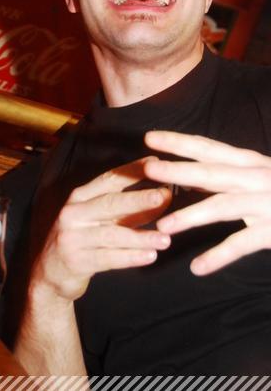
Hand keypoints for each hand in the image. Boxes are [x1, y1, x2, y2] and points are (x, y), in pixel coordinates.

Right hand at [30, 158, 171, 302]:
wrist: (51, 273)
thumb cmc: (83, 240)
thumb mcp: (101, 219)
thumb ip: (129, 209)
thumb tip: (163, 197)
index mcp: (80, 197)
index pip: (109, 179)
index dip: (132, 171)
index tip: (156, 163)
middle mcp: (74, 213)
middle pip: (110, 203)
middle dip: (139, 198)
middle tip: (164, 195)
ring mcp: (72, 237)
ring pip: (112, 234)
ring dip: (141, 236)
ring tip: (165, 238)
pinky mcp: (76, 261)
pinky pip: (108, 258)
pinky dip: (131, 257)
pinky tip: (150, 256)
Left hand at [144, 130, 270, 275]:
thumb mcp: (256, 175)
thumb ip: (227, 174)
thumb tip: (189, 177)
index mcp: (250, 163)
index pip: (210, 148)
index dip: (180, 142)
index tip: (150, 138)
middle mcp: (257, 178)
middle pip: (212, 172)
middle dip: (179, 170)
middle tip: (148, 169)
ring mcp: (266, 204)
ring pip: (224, 207)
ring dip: (192, 216)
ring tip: (163, 227)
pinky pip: (243, 244)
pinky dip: (220, 256)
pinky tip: (198, 268)